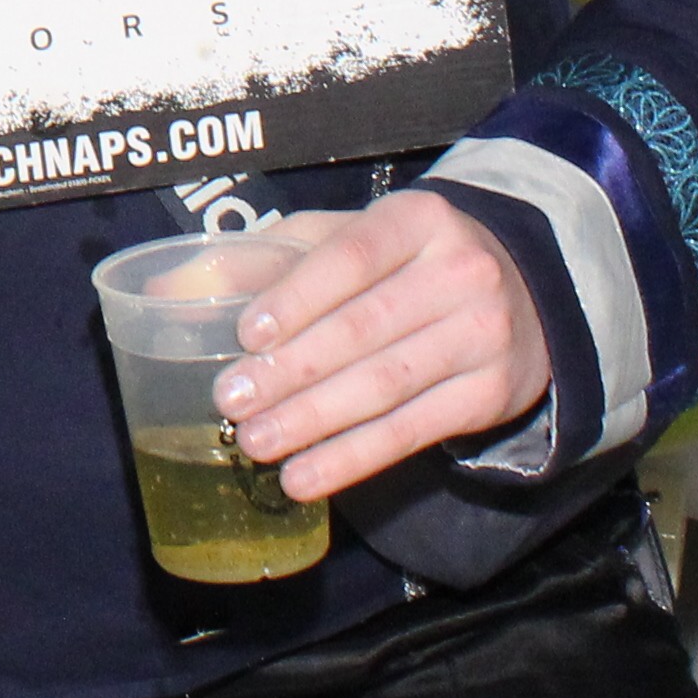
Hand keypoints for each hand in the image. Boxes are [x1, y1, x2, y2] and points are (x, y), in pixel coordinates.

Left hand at [213, 192, 553, 499]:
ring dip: (312, 421)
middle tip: (230, 400)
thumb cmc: (406, 262)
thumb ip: (268, 256)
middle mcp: (461, 272)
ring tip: (255, 442)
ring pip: (384, 385)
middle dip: (291, 371)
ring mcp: (482, 335)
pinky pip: (411, 432)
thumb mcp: (348, 238)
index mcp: (418, 219)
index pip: (351, 256)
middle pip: (363, 328)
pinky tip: (304, 477)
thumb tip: (173, 286)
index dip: (297, 297)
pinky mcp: (490, 394)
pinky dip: (352, 459)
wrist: (525, 295)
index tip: (246, 335)